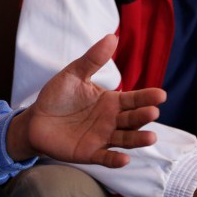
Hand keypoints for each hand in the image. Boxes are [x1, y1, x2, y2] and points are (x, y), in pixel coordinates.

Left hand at [6, 34, 165, 166]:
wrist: (35, 119)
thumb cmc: (57, 96)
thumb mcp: (74, 74)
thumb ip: (93, 59)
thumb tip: (112, 36)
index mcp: (111, 102)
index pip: (133, 99)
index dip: (147, 97)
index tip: (161, 94)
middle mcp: (111, 121)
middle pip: (132, 119)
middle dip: (144, 116)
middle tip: (153, 111)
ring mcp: (102, 138)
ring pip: (125, 140)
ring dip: (138, 139)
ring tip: (151, 137)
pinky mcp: (89, 153)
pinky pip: (105, 157)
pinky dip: (115, 160)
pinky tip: (124, 159)